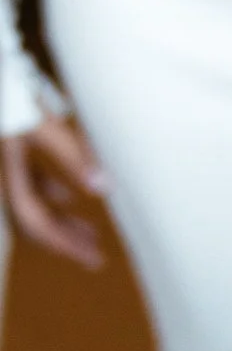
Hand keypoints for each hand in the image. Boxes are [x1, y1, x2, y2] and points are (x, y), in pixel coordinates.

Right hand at [2, 112, 106, 266]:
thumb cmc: (9, 90)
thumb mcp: (42, 122)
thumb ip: (73, 152)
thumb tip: (103, 188)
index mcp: (6, 173)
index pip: (35, 221)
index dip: (63, 244)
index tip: (92, 259)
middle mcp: (1, 175)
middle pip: (33, 219)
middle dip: (65, 238)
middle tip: (95, 257)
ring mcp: (4, 163)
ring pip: (33, 200)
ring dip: (60, 217)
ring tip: (90, 232)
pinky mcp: (9, 148)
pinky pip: (28, 180)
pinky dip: (50, 191)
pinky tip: (70, 197)